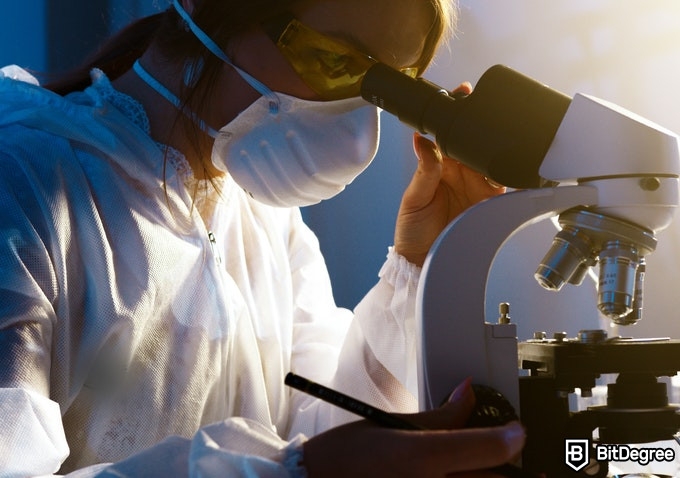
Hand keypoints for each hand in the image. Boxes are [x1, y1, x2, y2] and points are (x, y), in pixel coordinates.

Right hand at [302, 380, 525, 476]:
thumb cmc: (346, 456)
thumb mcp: (393, 424)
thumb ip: (440, 415)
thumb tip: (467, 394)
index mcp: (423, 456)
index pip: (489, 448)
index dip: (512, 437)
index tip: (518, 432)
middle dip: (512, 469)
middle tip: (514, 455)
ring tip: (493, 471)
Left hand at [394, 83, 505, 265]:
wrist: (423, 262)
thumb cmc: (412, 231)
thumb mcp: (413, 199)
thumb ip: (423, 171)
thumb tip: (421, 140)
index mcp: (439, 166)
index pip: (449, 135)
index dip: (456, 116)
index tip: (463, 95)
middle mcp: (460, 173)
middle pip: (474, 143)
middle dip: (481, 125)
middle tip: (487, 108)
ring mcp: (476, 186)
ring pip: (491, 159)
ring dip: (495, 147)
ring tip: (499, 134)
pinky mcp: (490, 202)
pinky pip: (504, 183)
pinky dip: (510, 173)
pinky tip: (511, 163)